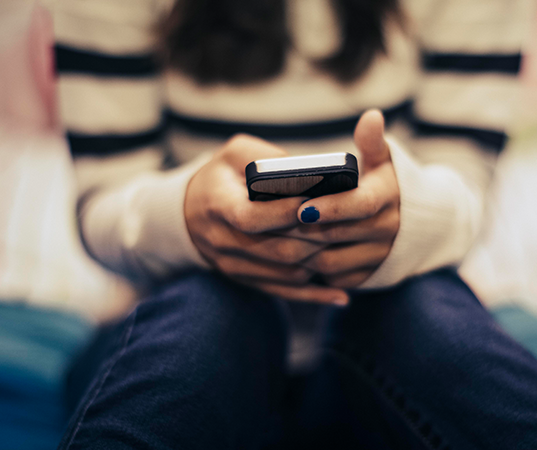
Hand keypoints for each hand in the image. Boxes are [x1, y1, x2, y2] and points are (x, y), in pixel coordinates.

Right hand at [185, 134, 349, 304]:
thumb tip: (308, 173)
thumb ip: (266, 158)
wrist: (188, 213)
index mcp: (218, 206)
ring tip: (348, 251)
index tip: (316, 202)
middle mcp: (224, 241)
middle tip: (347, 227)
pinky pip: (283, 293)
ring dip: (319, 264)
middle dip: (315, 239)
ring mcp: (234, 266)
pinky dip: (313, 295)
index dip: (285, 213)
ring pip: (285, 274)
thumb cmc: (221, 177)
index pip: (252, 218)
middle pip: (277, 249)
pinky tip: (339, 295)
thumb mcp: (234, 154)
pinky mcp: (246, 280)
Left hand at [281, 110, 399, 287]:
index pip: (359, 204)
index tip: (303, 205)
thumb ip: (373, 141)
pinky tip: (290, 256)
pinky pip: (334, 278)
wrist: (416, 223)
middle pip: (337, 235)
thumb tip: (371, 117)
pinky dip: (311, 271)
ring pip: (330, 262)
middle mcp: (387, 230)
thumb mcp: (384, 160)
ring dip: (301, 252)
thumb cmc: (386, 184)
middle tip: (271, 223)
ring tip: (276, 238)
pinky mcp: (367, 276)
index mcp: (388, 198)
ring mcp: (377, 256)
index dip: (331, 207)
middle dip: (302, 230)